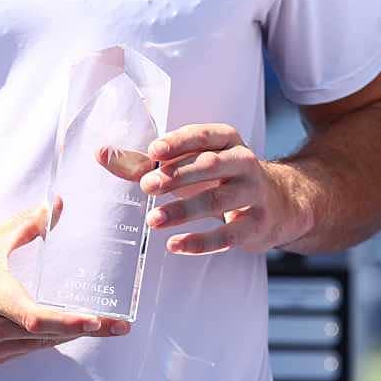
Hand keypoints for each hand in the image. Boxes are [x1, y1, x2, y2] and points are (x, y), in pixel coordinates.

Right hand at [0, 203, 127, 365]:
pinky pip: (21, 351)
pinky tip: (64, 333)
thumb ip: (26, 225)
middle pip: (45, 335)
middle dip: (86, 330)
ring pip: (37, 346)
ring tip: (103, 328)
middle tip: (120, 325)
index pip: (35, 316)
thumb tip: (55, 205)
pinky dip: (44, 342)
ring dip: (69, 337)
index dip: (67, 321)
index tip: (96, 320)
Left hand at [101, 124, 310, 255]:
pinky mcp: (255, 225)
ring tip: (153, 220)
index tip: (153, 152)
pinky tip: (175, 245)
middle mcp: (244, 163)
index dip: (180, 142)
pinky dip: (200, 241)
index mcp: (228, 141)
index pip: (206, 135)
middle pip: (212, 165)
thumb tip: (100, 154)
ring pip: (217, 200)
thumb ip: (148, 163)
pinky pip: (227, 234)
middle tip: (147, 186)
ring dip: (184, 210)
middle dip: (178, 175)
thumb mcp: (193, 164)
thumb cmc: (221, 179)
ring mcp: (253, 194)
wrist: (280, 204)